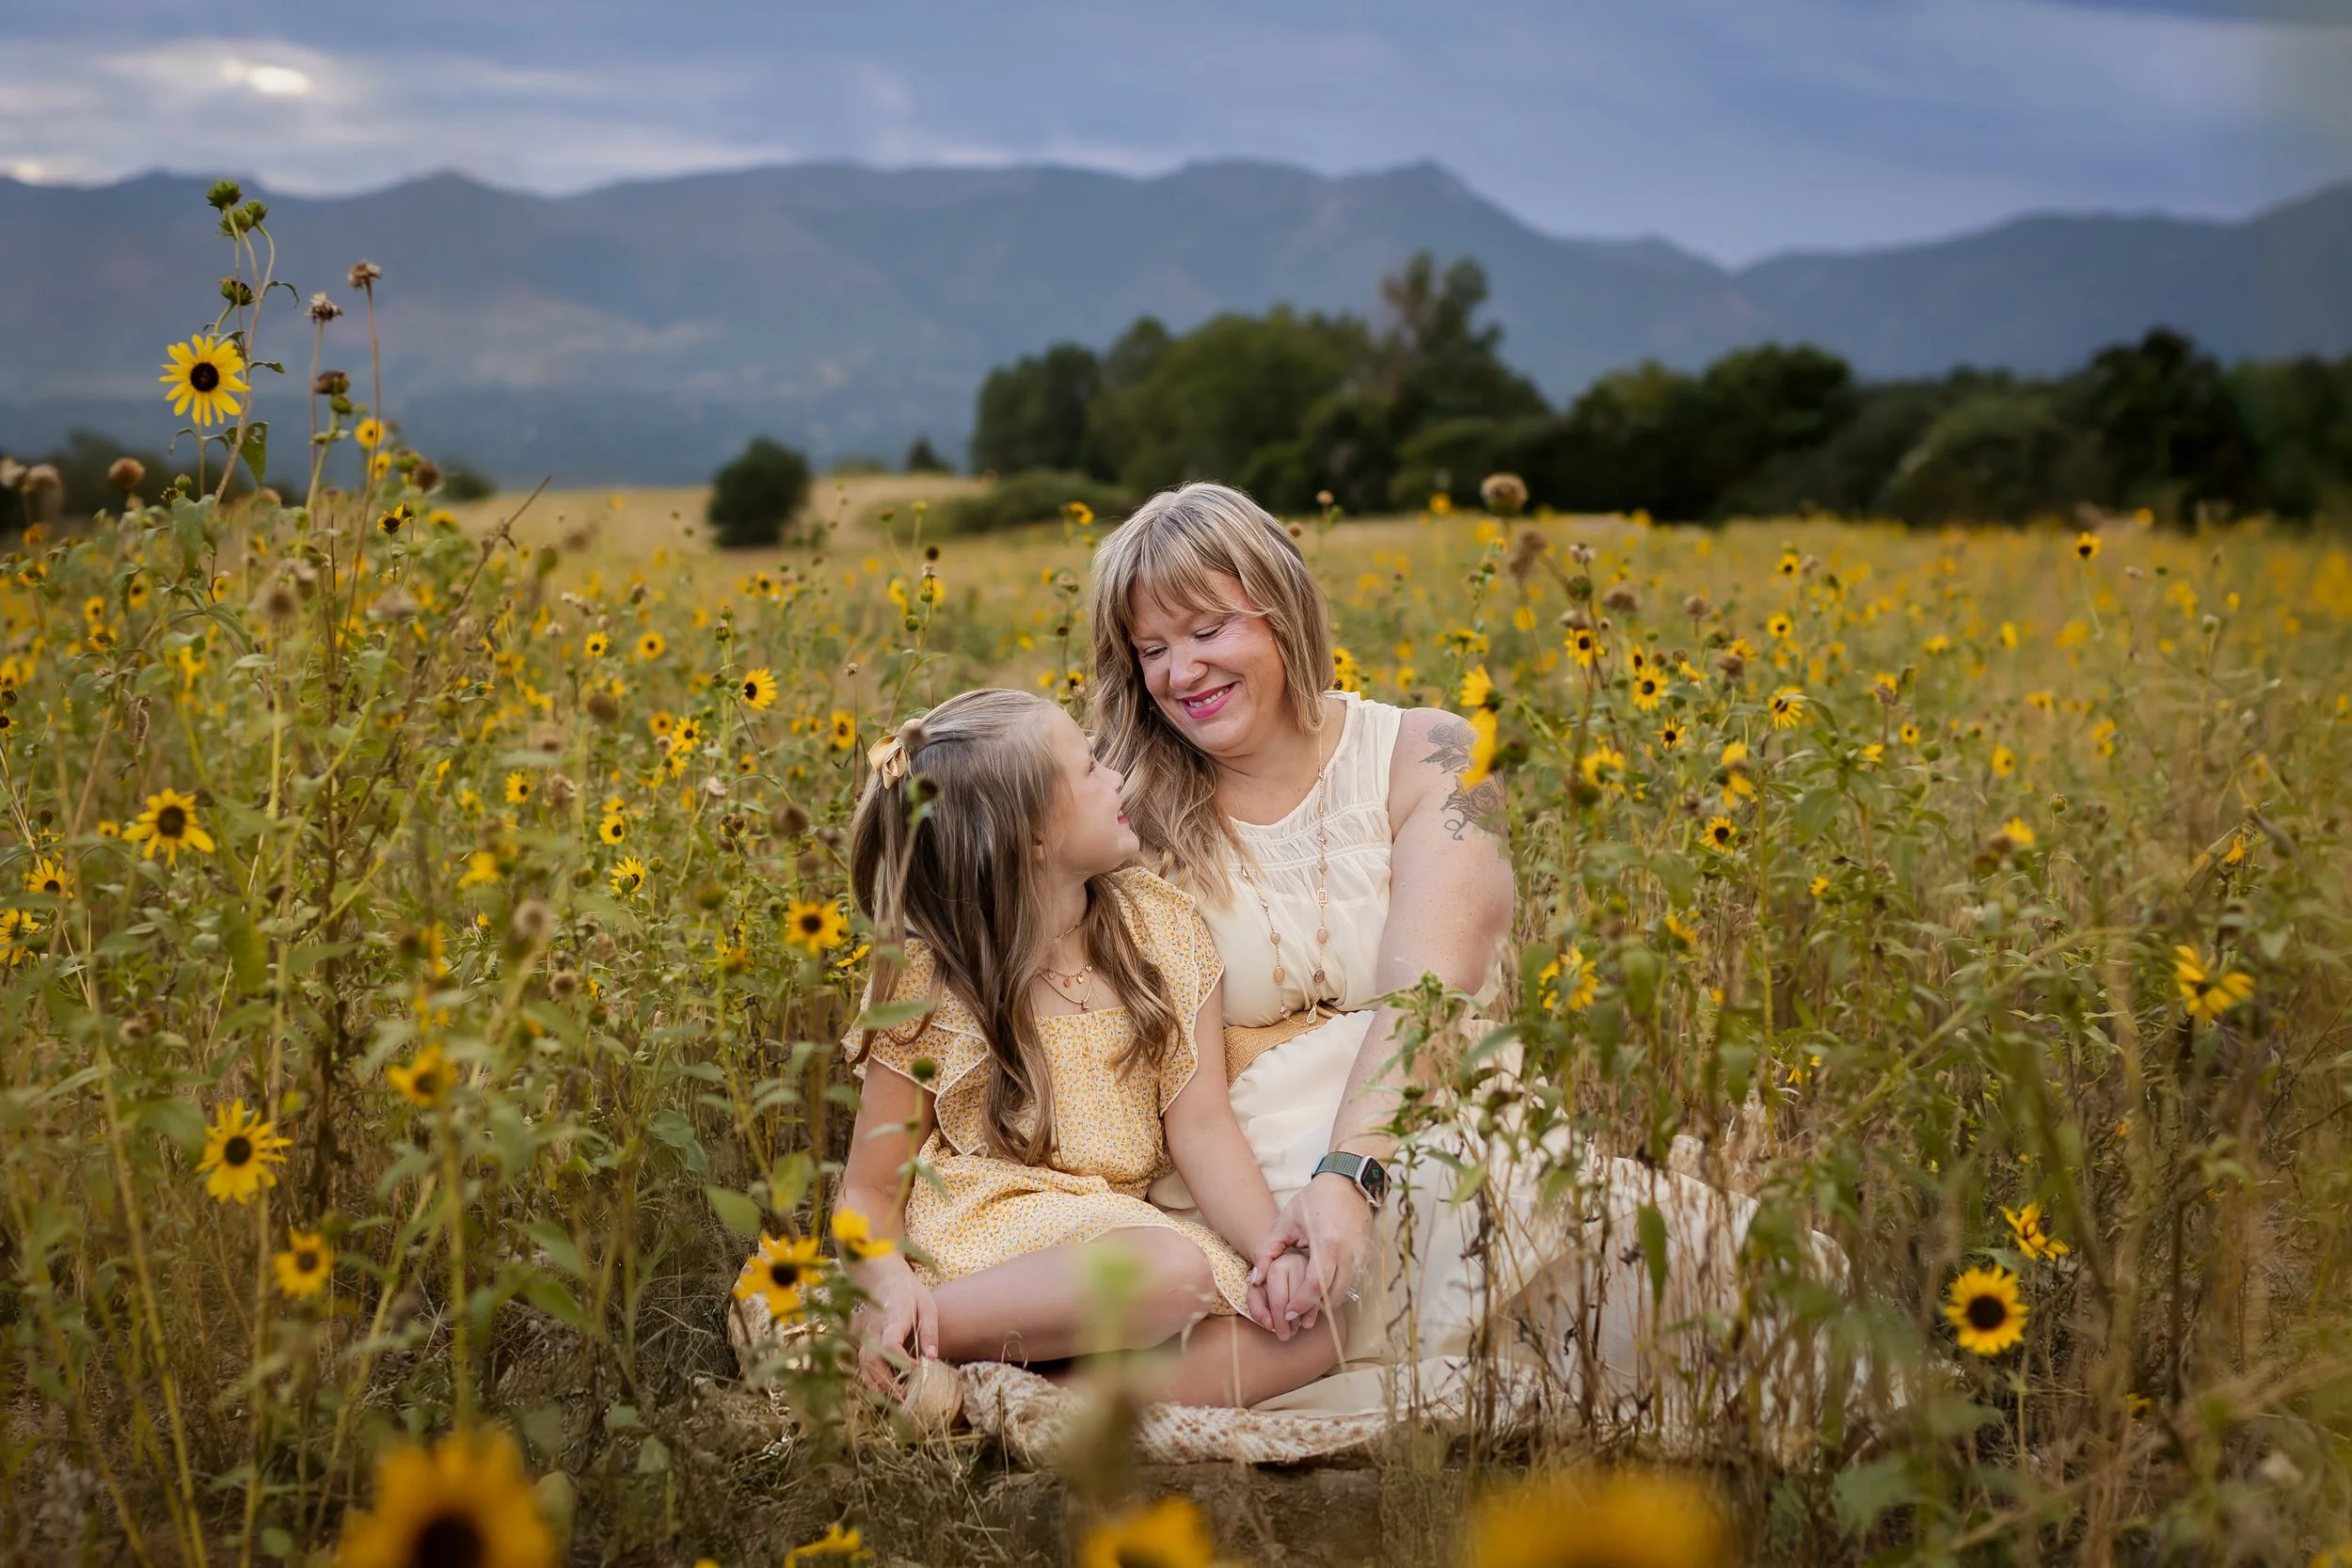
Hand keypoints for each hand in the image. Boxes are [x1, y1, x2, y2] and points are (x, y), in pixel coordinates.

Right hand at [849, 1255, 937, 1390]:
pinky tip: (884, 1391)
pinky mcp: (862, 1343)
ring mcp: (864, 1336)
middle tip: (905, 1395)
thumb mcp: (926, 1305)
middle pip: (872, 1360)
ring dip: (877, 1385)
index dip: (901, 1361)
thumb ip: (929, 1330)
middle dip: (886, 1381)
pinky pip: (861, 1366)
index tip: (917, 1370)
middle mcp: (873, 1330)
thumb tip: (932, 1357)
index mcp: (892, 1318)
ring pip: (863, 1366)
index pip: (890, 1344)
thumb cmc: (909, 1292)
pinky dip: (870, 1381)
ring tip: (896, 1399)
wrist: (883, 1279)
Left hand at [1252, 1174, 1375, 1328]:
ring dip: (1326, 1302)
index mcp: (1327, 1245)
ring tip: (1306, 1303)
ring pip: (1345, 1292)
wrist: (1347, 1183)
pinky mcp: (1366, 1257)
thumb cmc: (1314, 1200)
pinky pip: (1352, 1283)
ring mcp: (1361, 1256)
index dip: (1301, 1304)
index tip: (1287, 1313)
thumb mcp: (1286, 1221)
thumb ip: (1268, 1250)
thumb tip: (1256, 1279)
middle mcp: (1348, 1254)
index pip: (1315, 1287)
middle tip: (1296, 1315)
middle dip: (1313, 1309)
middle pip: (1333, 1296)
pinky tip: (1321, 1289)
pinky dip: (1337, 1290)